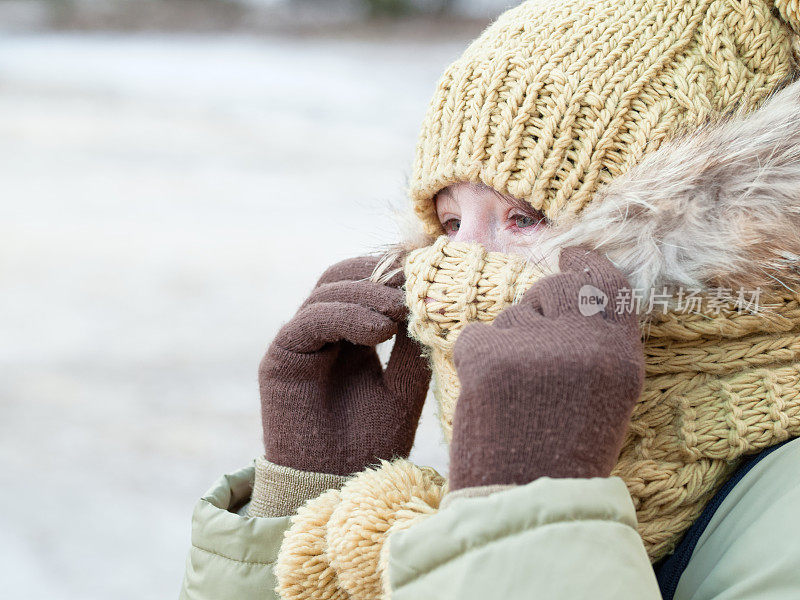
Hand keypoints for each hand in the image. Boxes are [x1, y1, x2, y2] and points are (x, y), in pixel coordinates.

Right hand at [260, 255, 430, 475]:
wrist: (338, 485)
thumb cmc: (372, 441)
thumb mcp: (404, 387)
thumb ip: (412, 347)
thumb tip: (429, 301)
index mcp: (351, 332)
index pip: (365, 281)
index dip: (392, 270)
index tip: (428, 267)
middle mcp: (322, 330)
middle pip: (341, 275)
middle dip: (378, 273)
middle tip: (413, 281)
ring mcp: (299, 341)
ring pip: (326, 292)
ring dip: (366, 294)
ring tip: (400, 311)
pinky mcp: (281, 357)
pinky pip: (309, 320)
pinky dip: (344, 316)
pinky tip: (379, 331)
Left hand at [449, 247, 643, 490]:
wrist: (525, 504)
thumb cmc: (564, 457)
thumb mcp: (605, 400)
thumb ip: (594, 348)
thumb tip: (566, 294)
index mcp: (620, 358)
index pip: (608, 287)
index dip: (588, 263)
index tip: (572, 252)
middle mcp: (583, 343)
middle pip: (553, 290)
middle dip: (537, 309)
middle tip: (531, 354)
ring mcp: (535, 346)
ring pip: (510, 317)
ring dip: (507, 345)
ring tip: (514, 397)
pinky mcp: (489, 355)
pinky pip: (475, 336)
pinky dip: (477, 360)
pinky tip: (489, 397)